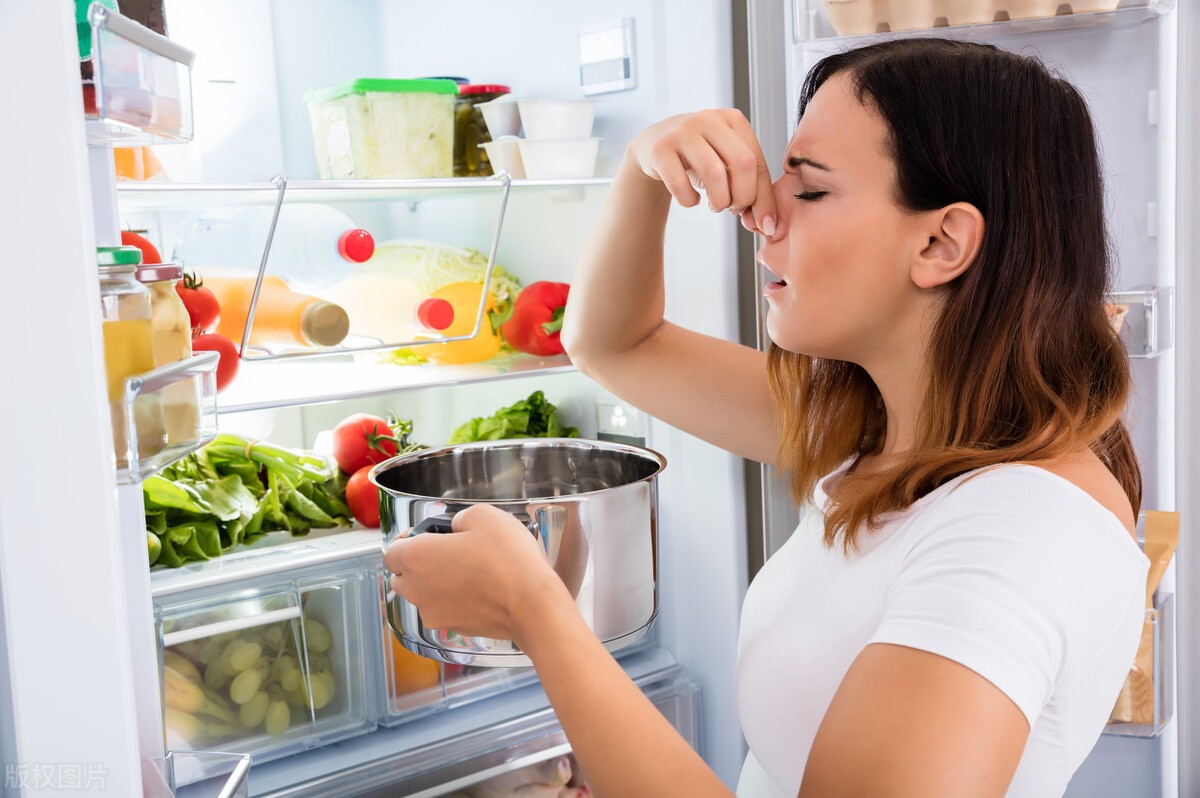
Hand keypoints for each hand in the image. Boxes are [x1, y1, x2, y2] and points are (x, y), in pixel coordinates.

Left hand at [383, 504, 568, 643]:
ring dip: (435, 584)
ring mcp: (433, 612)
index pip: (391, 552)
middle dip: (417, 565)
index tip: (425, 535)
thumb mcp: (483, 515)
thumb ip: (459, 518)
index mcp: (416, 558)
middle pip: (402, 577)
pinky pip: (444, 610)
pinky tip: (479, 590)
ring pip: (422, 596)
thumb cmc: (507, 559)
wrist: (531, 605)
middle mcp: (417, 589)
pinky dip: (453, 601)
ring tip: (467, 571)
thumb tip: (456, 529)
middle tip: (447, 552)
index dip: (406, 540)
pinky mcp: (453, 628)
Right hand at [627, 108, 776, 237]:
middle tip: (733, 208)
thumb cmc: (699, 157)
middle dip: (743, 197)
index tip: (763, 223)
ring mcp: (682, 132)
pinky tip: (691, 200)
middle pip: (743, 164)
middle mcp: (709, 119)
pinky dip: (690, 201)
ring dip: (719, 201)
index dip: (763, 198)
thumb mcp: (727, 164)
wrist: (653, 145)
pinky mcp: (660, 149)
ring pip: (714, 173)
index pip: (758, 162)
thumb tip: (768, 224)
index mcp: (733, 119)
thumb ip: (750, 187)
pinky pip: (681, 185)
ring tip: (714, 206)